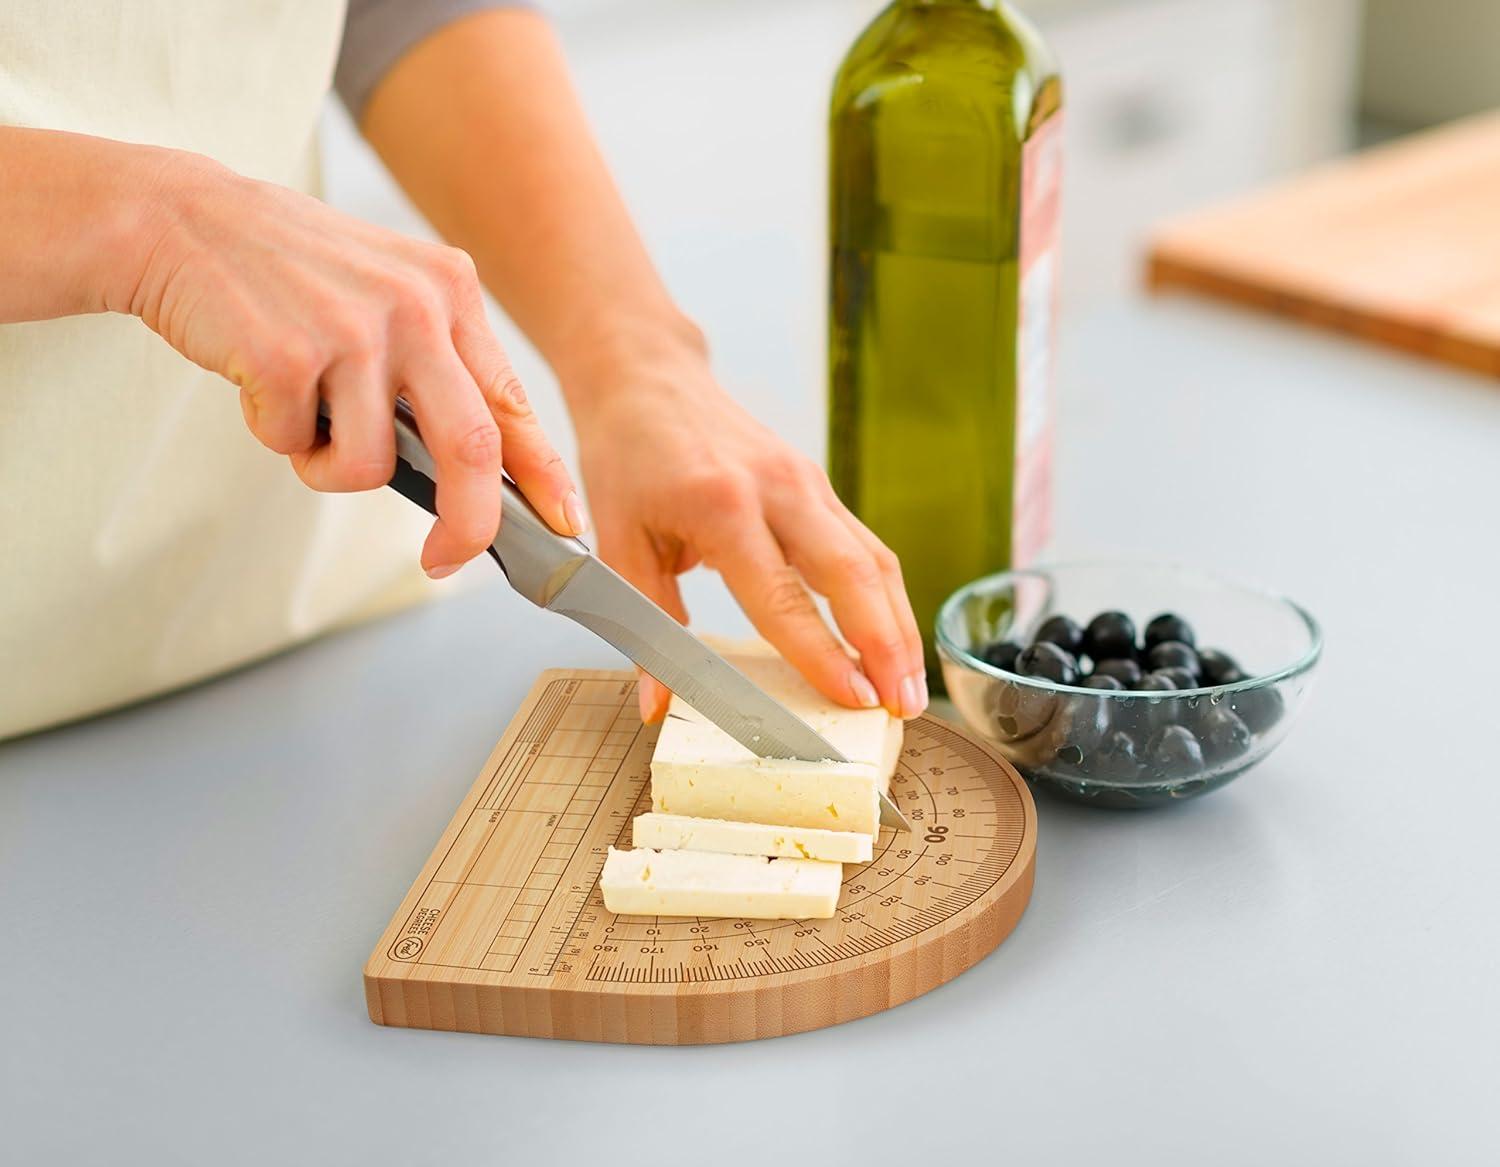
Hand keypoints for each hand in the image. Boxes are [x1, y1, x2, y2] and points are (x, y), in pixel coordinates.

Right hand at [121, 149, 584, 574]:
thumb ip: (438, 366)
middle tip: (443, 561)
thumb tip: (481, 470)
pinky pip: (299, 448)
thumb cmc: (287, 272)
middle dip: (468, 524)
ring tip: (301, 412)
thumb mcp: (389, 293)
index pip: (512, 401)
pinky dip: (277, 436)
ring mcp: (353, 328)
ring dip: (329, 467)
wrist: (180, 216)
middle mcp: (415, 305)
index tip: (564, 523)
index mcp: (450, 291)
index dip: (543, 473)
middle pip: (471, 447)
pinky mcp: (288, 353)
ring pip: (372, 466)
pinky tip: (259, 381)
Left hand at [569, 336, 926, 723]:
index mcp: (723, 505)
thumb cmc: (628, 456)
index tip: (851, 698)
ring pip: (874, 560)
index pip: (782, 596)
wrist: (647, 378)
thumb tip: (656, 702)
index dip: (821, 653)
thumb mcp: (617, 541)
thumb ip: (645, 625)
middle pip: (853, 574)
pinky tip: (892, 638)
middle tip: (902, 706)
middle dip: (885, 645)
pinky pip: (865, 545)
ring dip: (898, 626)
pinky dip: (885, 597)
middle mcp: (779, 489)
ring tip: (910, 687)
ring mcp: (807, 483)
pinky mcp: (818, 485)